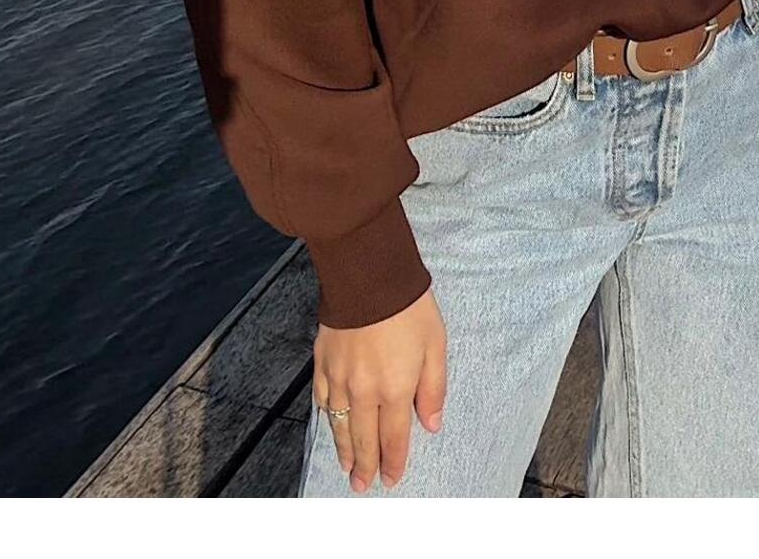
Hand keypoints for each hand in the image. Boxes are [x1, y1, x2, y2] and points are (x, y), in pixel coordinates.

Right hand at [313, 286, 446, 491]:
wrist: (368, 274)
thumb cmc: (407, 305)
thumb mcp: (436, 345)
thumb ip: (433, 388)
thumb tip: (431, 423)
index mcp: (396, 388)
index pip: (394, 438)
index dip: (393, 461)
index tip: (391, 478)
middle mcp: (365, 390)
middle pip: (364, 439)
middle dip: (366, 466)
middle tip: (364, 485)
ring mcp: (340, 378)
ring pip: (340, 425)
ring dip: (344, 450)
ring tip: (348, 468)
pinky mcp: (323, 362)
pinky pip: (322, 400)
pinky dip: (327, 418)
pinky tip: (331, 425)